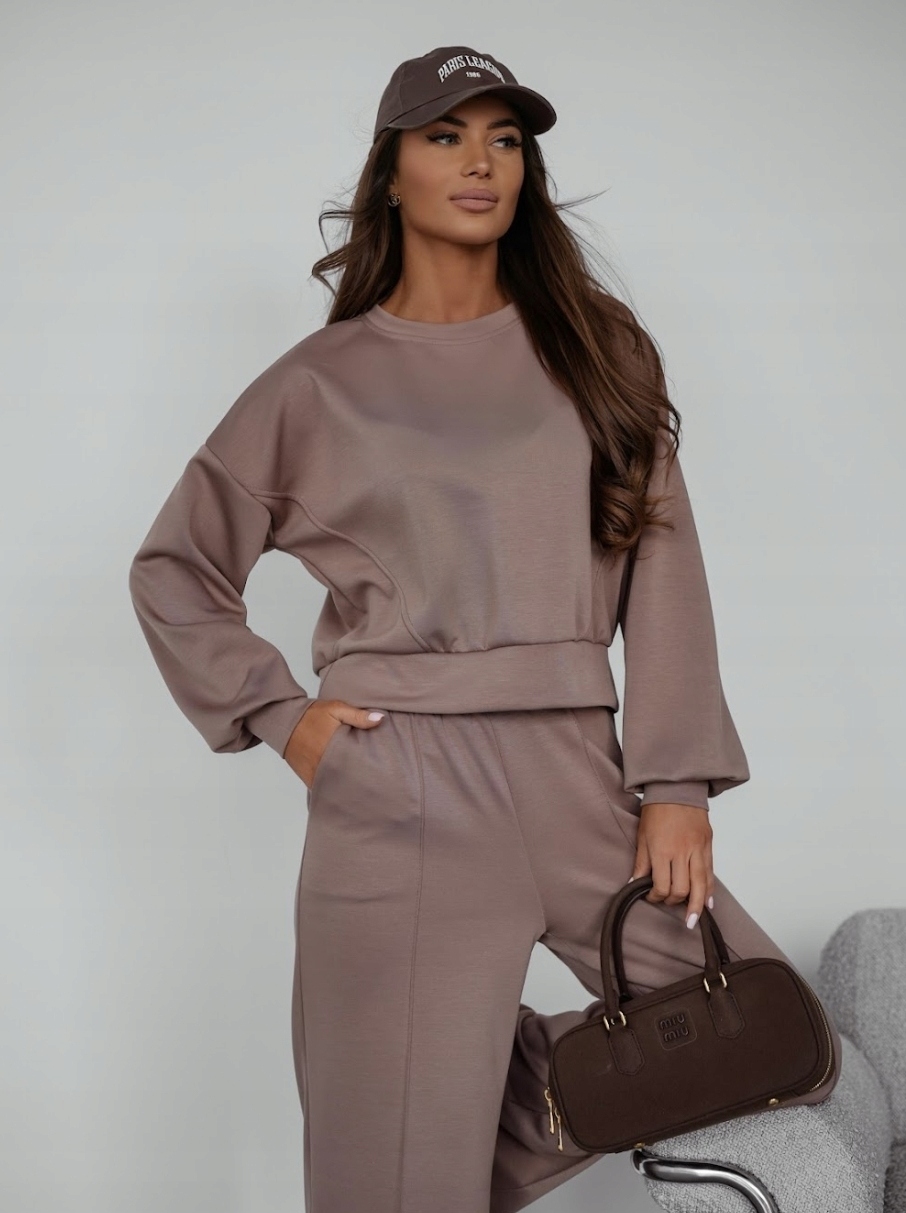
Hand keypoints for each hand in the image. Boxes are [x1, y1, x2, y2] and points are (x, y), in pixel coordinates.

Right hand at [283, 699, 384, 788]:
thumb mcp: (336, 709)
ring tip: (363, 787)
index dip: (370, 769)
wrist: (285, 721)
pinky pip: (324, 788)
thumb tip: (380, 719)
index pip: (357, 765)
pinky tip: (345, 788)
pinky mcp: (308, 778)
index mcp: (334, 747)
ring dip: (347, 786)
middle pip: (348, 780)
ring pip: (336, 787)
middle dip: (361, 781)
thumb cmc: (312, 715)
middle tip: (375, 782)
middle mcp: (324, 765)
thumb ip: (358, 716)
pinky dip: (334, 788)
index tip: (381, 772)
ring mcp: (315, 774)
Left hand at [628, 802, 714, 929]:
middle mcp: (682, 852)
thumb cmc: (656, 810)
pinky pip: (711, 873)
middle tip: (669, 902)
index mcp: (662, 850)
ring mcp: (698, 849)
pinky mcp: (708, 845)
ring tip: (693, 920)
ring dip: (696, 906)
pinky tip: (707, 902)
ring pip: (701, 885)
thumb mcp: (642, 836)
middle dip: (674, 901)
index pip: (662, 885)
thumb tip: (634, 883)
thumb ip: (641, 863)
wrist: (677, 788)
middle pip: (682, 889)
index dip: (655, 897)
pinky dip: (709, 890)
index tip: (651, 896)